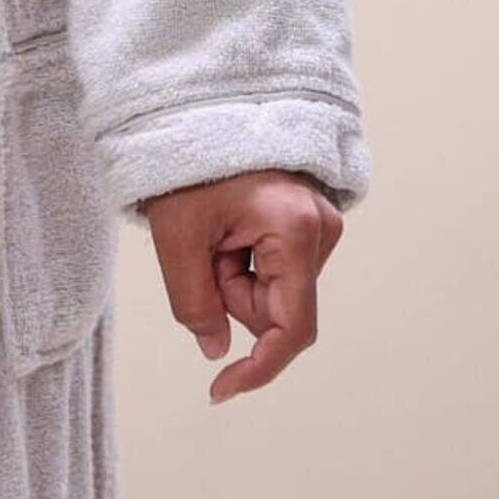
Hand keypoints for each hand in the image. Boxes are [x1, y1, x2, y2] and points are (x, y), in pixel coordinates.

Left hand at [141, 171, 344, 403]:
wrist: (196, 109)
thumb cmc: (187, 163)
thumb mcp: (177, 237)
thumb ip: (195, 303)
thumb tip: (217, 351)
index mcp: (294, 229)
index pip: (291, 328)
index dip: (257, 368)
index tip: (219, 390)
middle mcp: (321, 228)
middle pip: (276, 310)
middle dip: (231, 295)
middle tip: (200, 251)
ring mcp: (321, 222)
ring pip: (275, 292)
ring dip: (235, 277)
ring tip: (213, 230)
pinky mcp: (310, 220)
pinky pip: (277, 269)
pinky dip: (245, 262)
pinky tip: (228, 228)